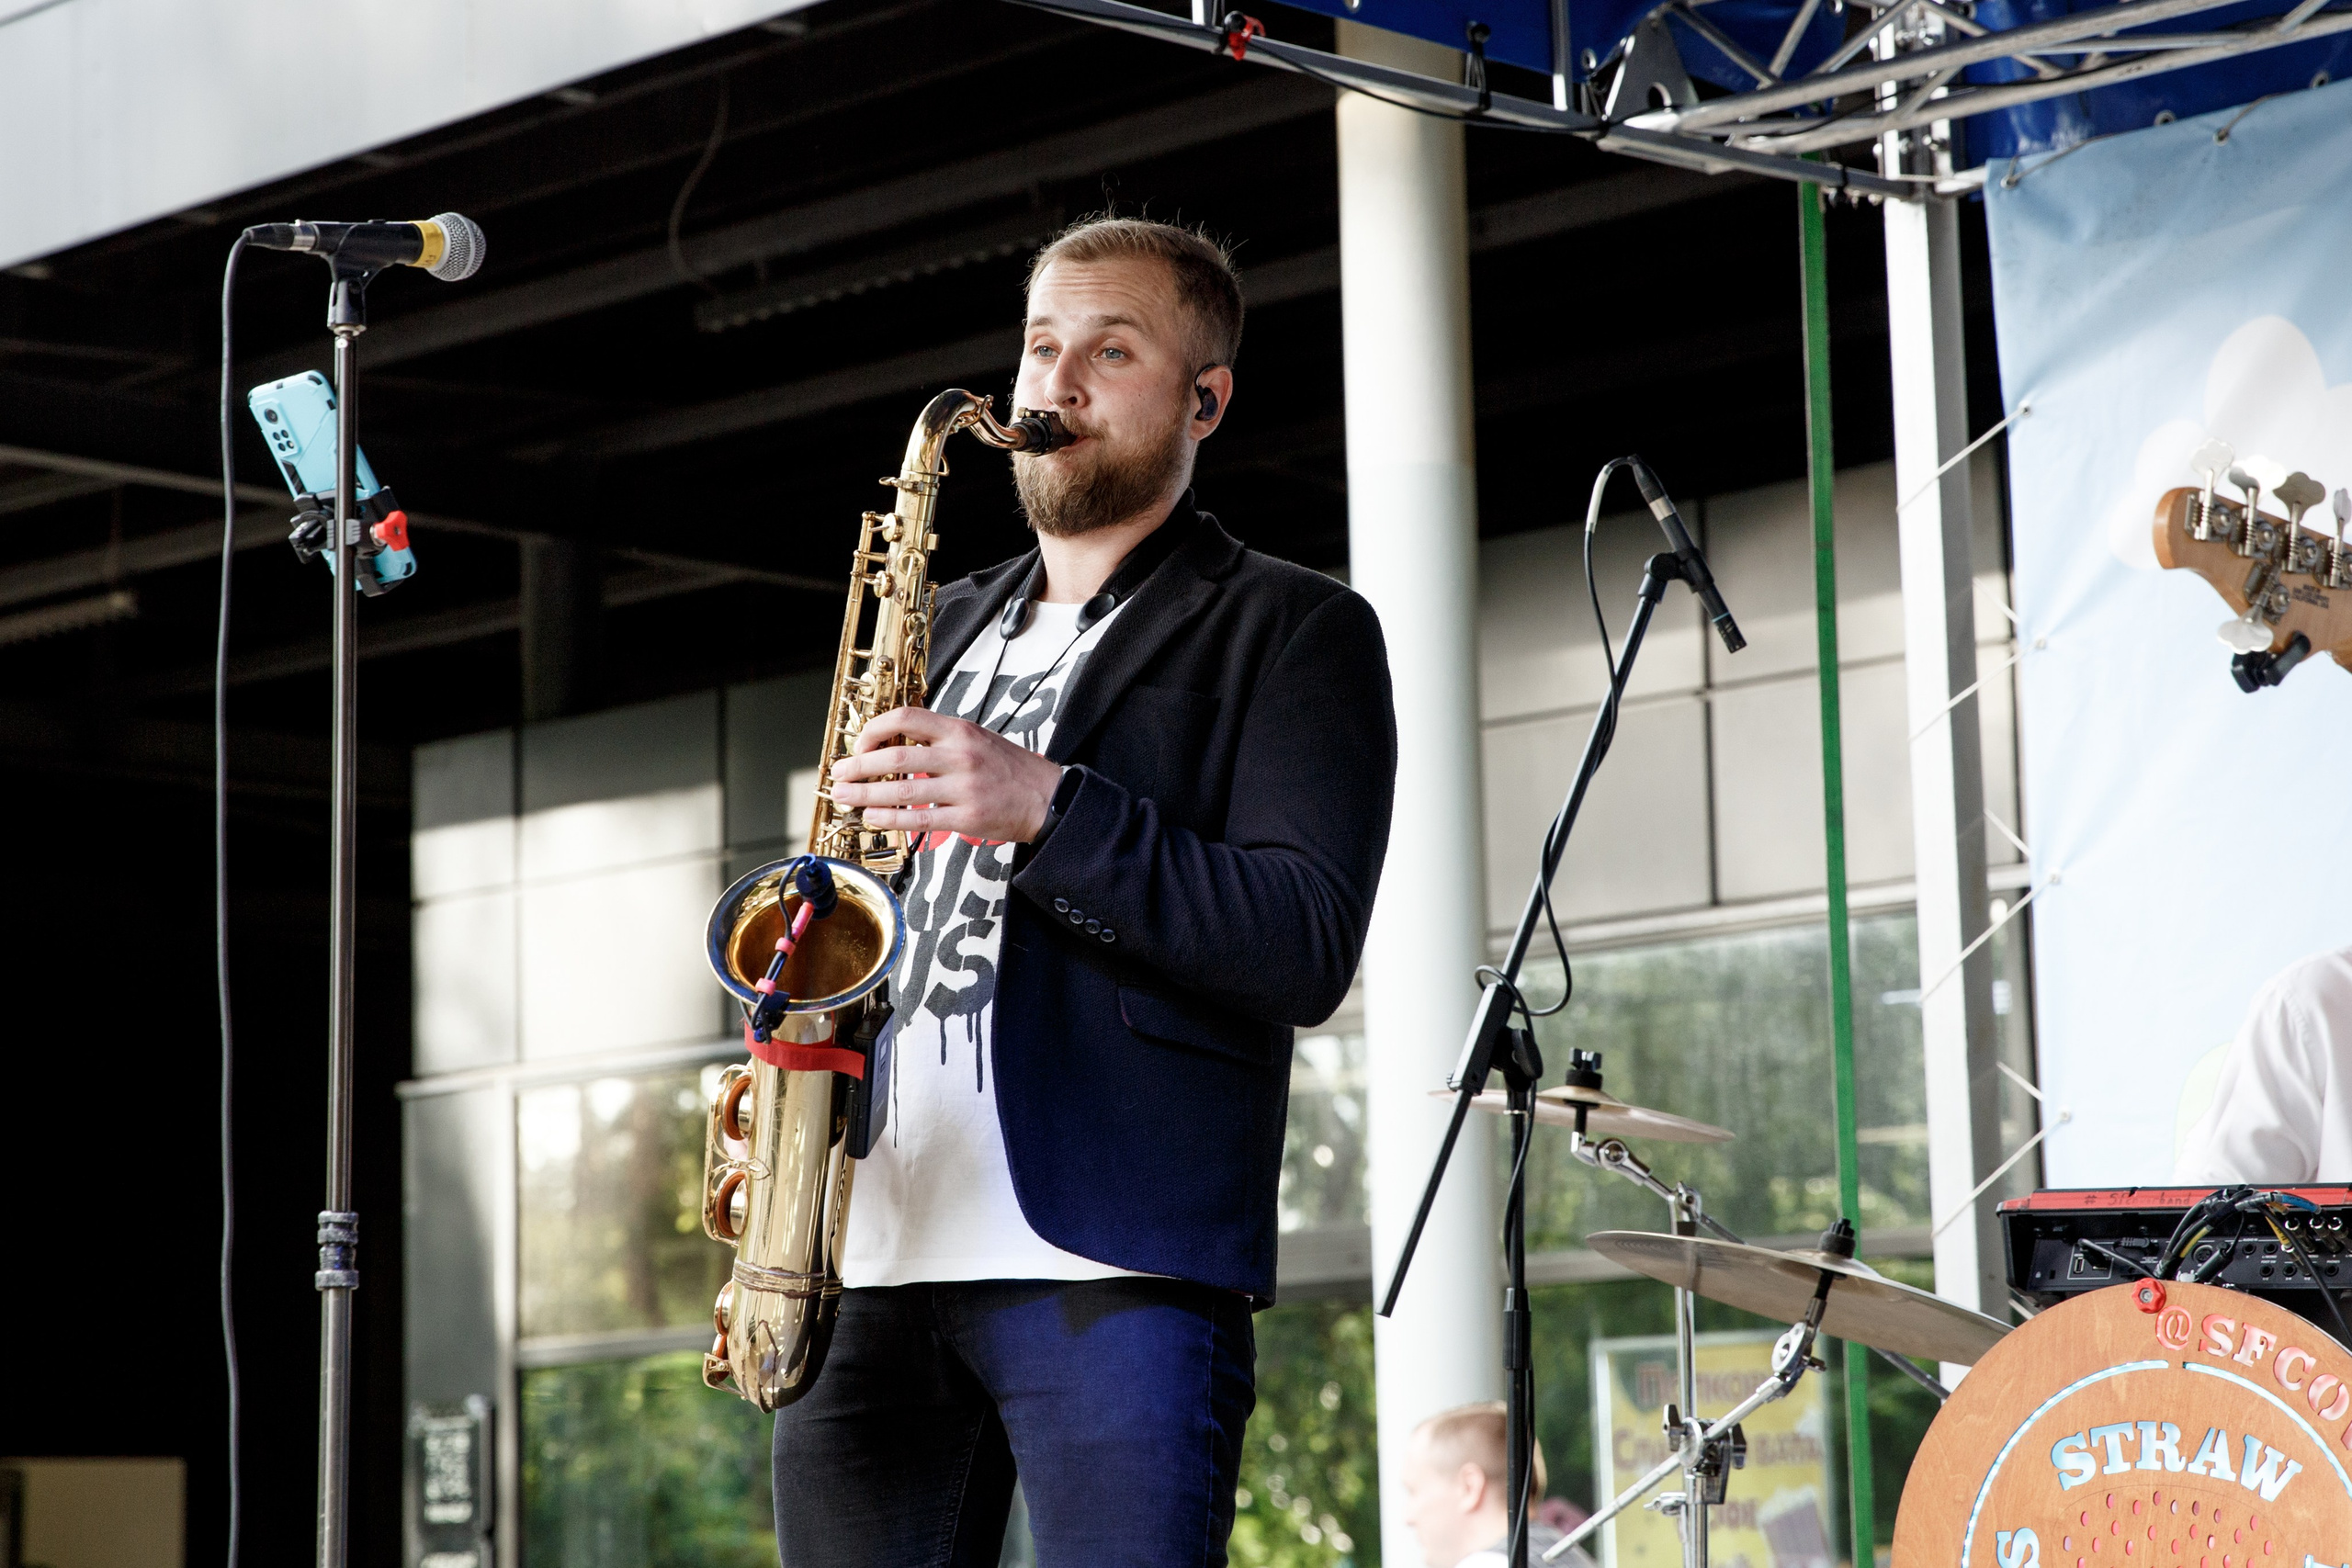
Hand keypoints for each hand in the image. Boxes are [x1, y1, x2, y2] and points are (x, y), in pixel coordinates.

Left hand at [830, 707, 1064, 842]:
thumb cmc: (1009, 769)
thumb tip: (893, 746)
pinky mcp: (967, 818)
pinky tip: (874, 818)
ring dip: (866, 795)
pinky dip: (890, 819)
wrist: (1047, 797)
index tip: (860, 744)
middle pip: (896, 759)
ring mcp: (964, 788)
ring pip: (902, 792)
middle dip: (859, 767)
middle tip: (840, 774)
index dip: (874, 730)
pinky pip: (919, 819)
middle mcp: (960, 756)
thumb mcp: (977, 738)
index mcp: (959, 730)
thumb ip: (938, 739)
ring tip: (846, 797)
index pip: (906, 718)